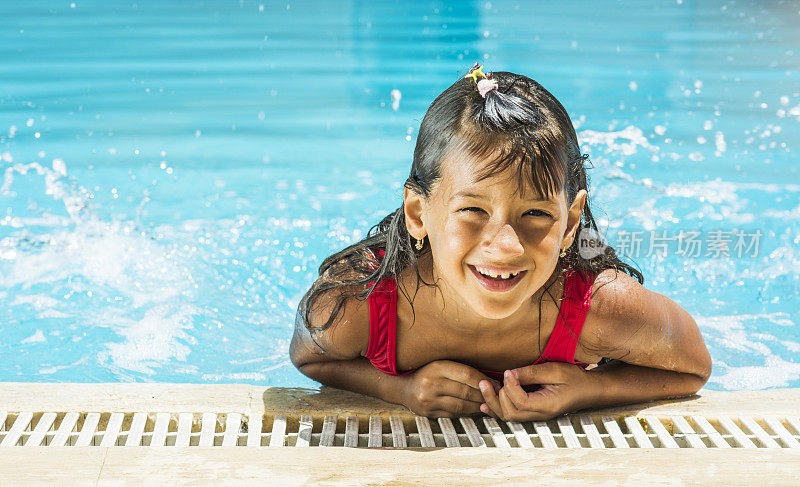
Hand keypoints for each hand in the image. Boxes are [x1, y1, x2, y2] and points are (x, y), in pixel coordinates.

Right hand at [400, 360, 501, 417]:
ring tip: (487, 404)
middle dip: (484, 396)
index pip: (467, 375)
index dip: (484, 381)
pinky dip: (466, 413)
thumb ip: (461, 369)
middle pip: (465, 392)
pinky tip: (474, 410)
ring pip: (461, 406)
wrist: (403, 387)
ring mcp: (429, 401)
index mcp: (437, 367)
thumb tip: (488, 380)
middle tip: (495, 396)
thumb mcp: (441, 364)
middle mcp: (432, 384)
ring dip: (477, 407)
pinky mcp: (429, 413)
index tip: (494, 384)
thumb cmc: (427, 372)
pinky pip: (453, 414)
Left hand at [477, 362, 598, 420]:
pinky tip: (484, 403)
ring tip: (483, 386)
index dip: (510, 387)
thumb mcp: (555, 370)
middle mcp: (540, 415)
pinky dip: (496, 409)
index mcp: (547, 405)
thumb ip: (532, 373)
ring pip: (508, 416)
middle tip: (486, 380)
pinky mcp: (532, 412)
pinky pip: (511, 415)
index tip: (508, 372)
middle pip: (510, 413)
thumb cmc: (576, 378)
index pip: (520, 402)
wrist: (589, 390)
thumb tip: (509, 374)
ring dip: (493, 402)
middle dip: (495, 396)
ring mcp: (535, 416)